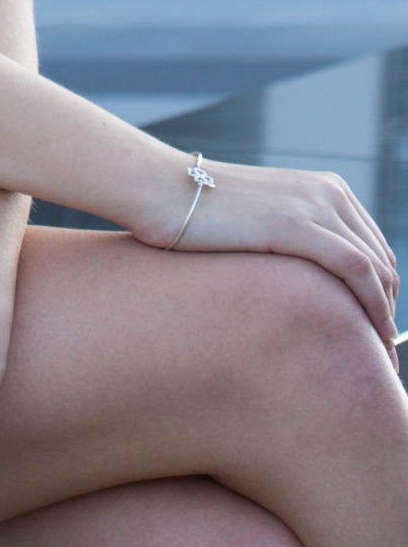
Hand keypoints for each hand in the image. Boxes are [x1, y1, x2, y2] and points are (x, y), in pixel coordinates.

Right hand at [137, 157, 400, 364]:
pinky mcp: (298, 224)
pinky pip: (357, 270)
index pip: (374, 247)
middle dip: (389, 309)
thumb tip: (304, 287)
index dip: (385, 293)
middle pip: (382, 260)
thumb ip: (291, 241)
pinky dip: (374, 307)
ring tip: (381, 358)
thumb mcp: (260, 221)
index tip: (379, 330)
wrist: (161, 190)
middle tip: (383, 353)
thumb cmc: (197, 216)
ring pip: (377, 269)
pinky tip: (374, 338)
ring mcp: (314, 204)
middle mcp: (328, 191)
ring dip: (384, 316)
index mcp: (323, 188)